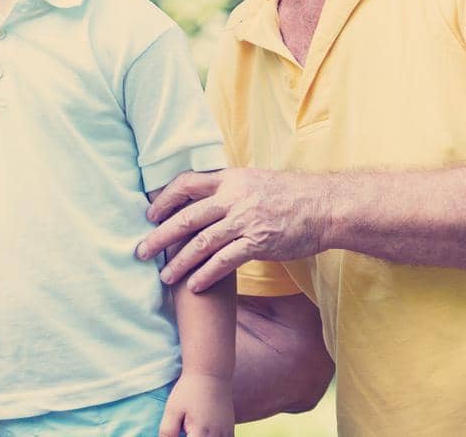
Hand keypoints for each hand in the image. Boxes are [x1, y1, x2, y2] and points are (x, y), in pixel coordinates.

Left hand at [136, 168, 329, 291]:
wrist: (325, 206)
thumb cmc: (289, 195)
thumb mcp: (254, 180)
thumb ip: (228, 188)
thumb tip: (204, 196)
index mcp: (229, 179)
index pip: (186, 183)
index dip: (164, 198)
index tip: (149, 214)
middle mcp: (233, 198)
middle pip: (186, 217)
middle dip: (160, 236)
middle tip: (141, 251)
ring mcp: (245, 221)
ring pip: (201, 243)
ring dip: (179, 262)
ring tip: (164, 277)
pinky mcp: (258, 243)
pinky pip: (225, 262)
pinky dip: (206, 275)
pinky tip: (194, 287)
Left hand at [159, 372, 233, 436]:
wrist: (211, 373)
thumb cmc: (189, 390)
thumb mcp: (172, 409)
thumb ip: (168, 431)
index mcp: (200, 433)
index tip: (180, 431)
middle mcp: (216, 436)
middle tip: (185, 428)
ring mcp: (226, 433)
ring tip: (192, 428)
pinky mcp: (230, 429)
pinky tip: (203, 430)